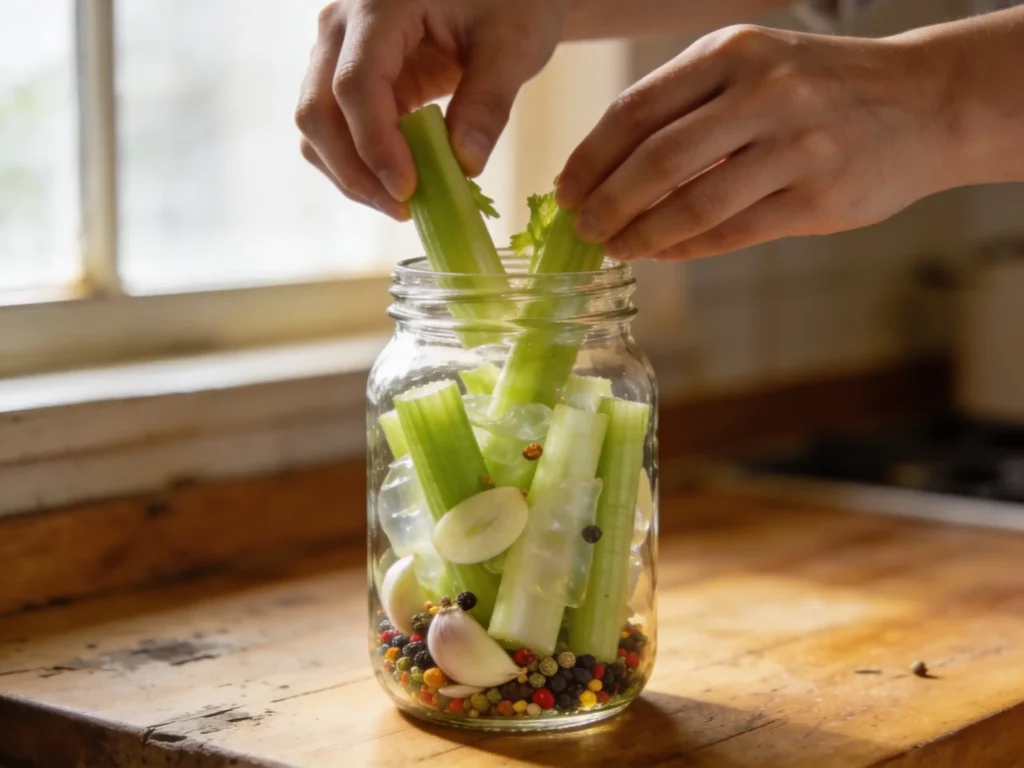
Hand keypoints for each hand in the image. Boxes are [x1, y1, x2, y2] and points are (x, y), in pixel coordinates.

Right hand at [296, 0, 566, 218]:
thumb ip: (488, 101)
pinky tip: (398, 184)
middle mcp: (341, 27)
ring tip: (403, 204)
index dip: (376, 144)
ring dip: (351, 174)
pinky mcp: (349, 79)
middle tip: (404, 209)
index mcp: (379, 5)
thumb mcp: (513, 44)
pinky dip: (359, 165)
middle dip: (354, 171)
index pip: (355, 84)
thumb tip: (465, 165)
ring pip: (316, 127)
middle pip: (317, 110)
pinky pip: (335, 131)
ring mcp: (337, 53)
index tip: (408, 189)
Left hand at [555, 25, 952, 259]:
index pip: (637, 110)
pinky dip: (687, 248)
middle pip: (656, 160)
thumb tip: (607, 168)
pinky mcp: (817, 199)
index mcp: (732, 54)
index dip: (591, 156)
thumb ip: (687, 107)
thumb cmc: (818, 89)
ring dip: (642, 234)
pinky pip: (732, 232)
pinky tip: (662, 253)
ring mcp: (795, 148)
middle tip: (584, 227)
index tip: (566, 187)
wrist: (923, 102)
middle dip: (607, 202)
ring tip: (616, 247)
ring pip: (692, 203)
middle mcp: (763, 94)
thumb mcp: (753, 69)